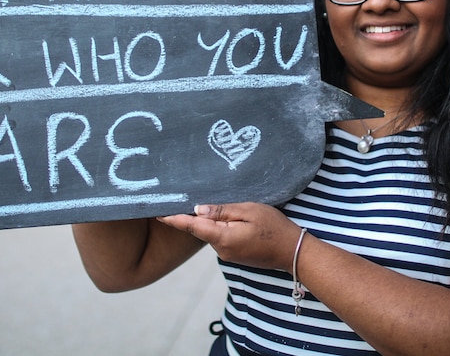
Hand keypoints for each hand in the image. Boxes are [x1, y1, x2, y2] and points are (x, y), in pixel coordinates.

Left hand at [158, 203, 301, 271]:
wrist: (292, 252)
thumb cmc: (274, 228)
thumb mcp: (249, 211)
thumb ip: (222, 210)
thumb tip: (198, 209)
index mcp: (222, 238)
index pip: (192, 226)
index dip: (174, 219)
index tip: (157, 213)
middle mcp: (221, 250)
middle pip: (201, 228)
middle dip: (194, 214)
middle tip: (184, 195)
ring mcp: (227, 254)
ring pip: (212, 232)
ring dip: (211, 220)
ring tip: (216, 203)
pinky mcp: (234, 255)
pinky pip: (221, 237)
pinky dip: (220, 227)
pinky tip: (230, 217)